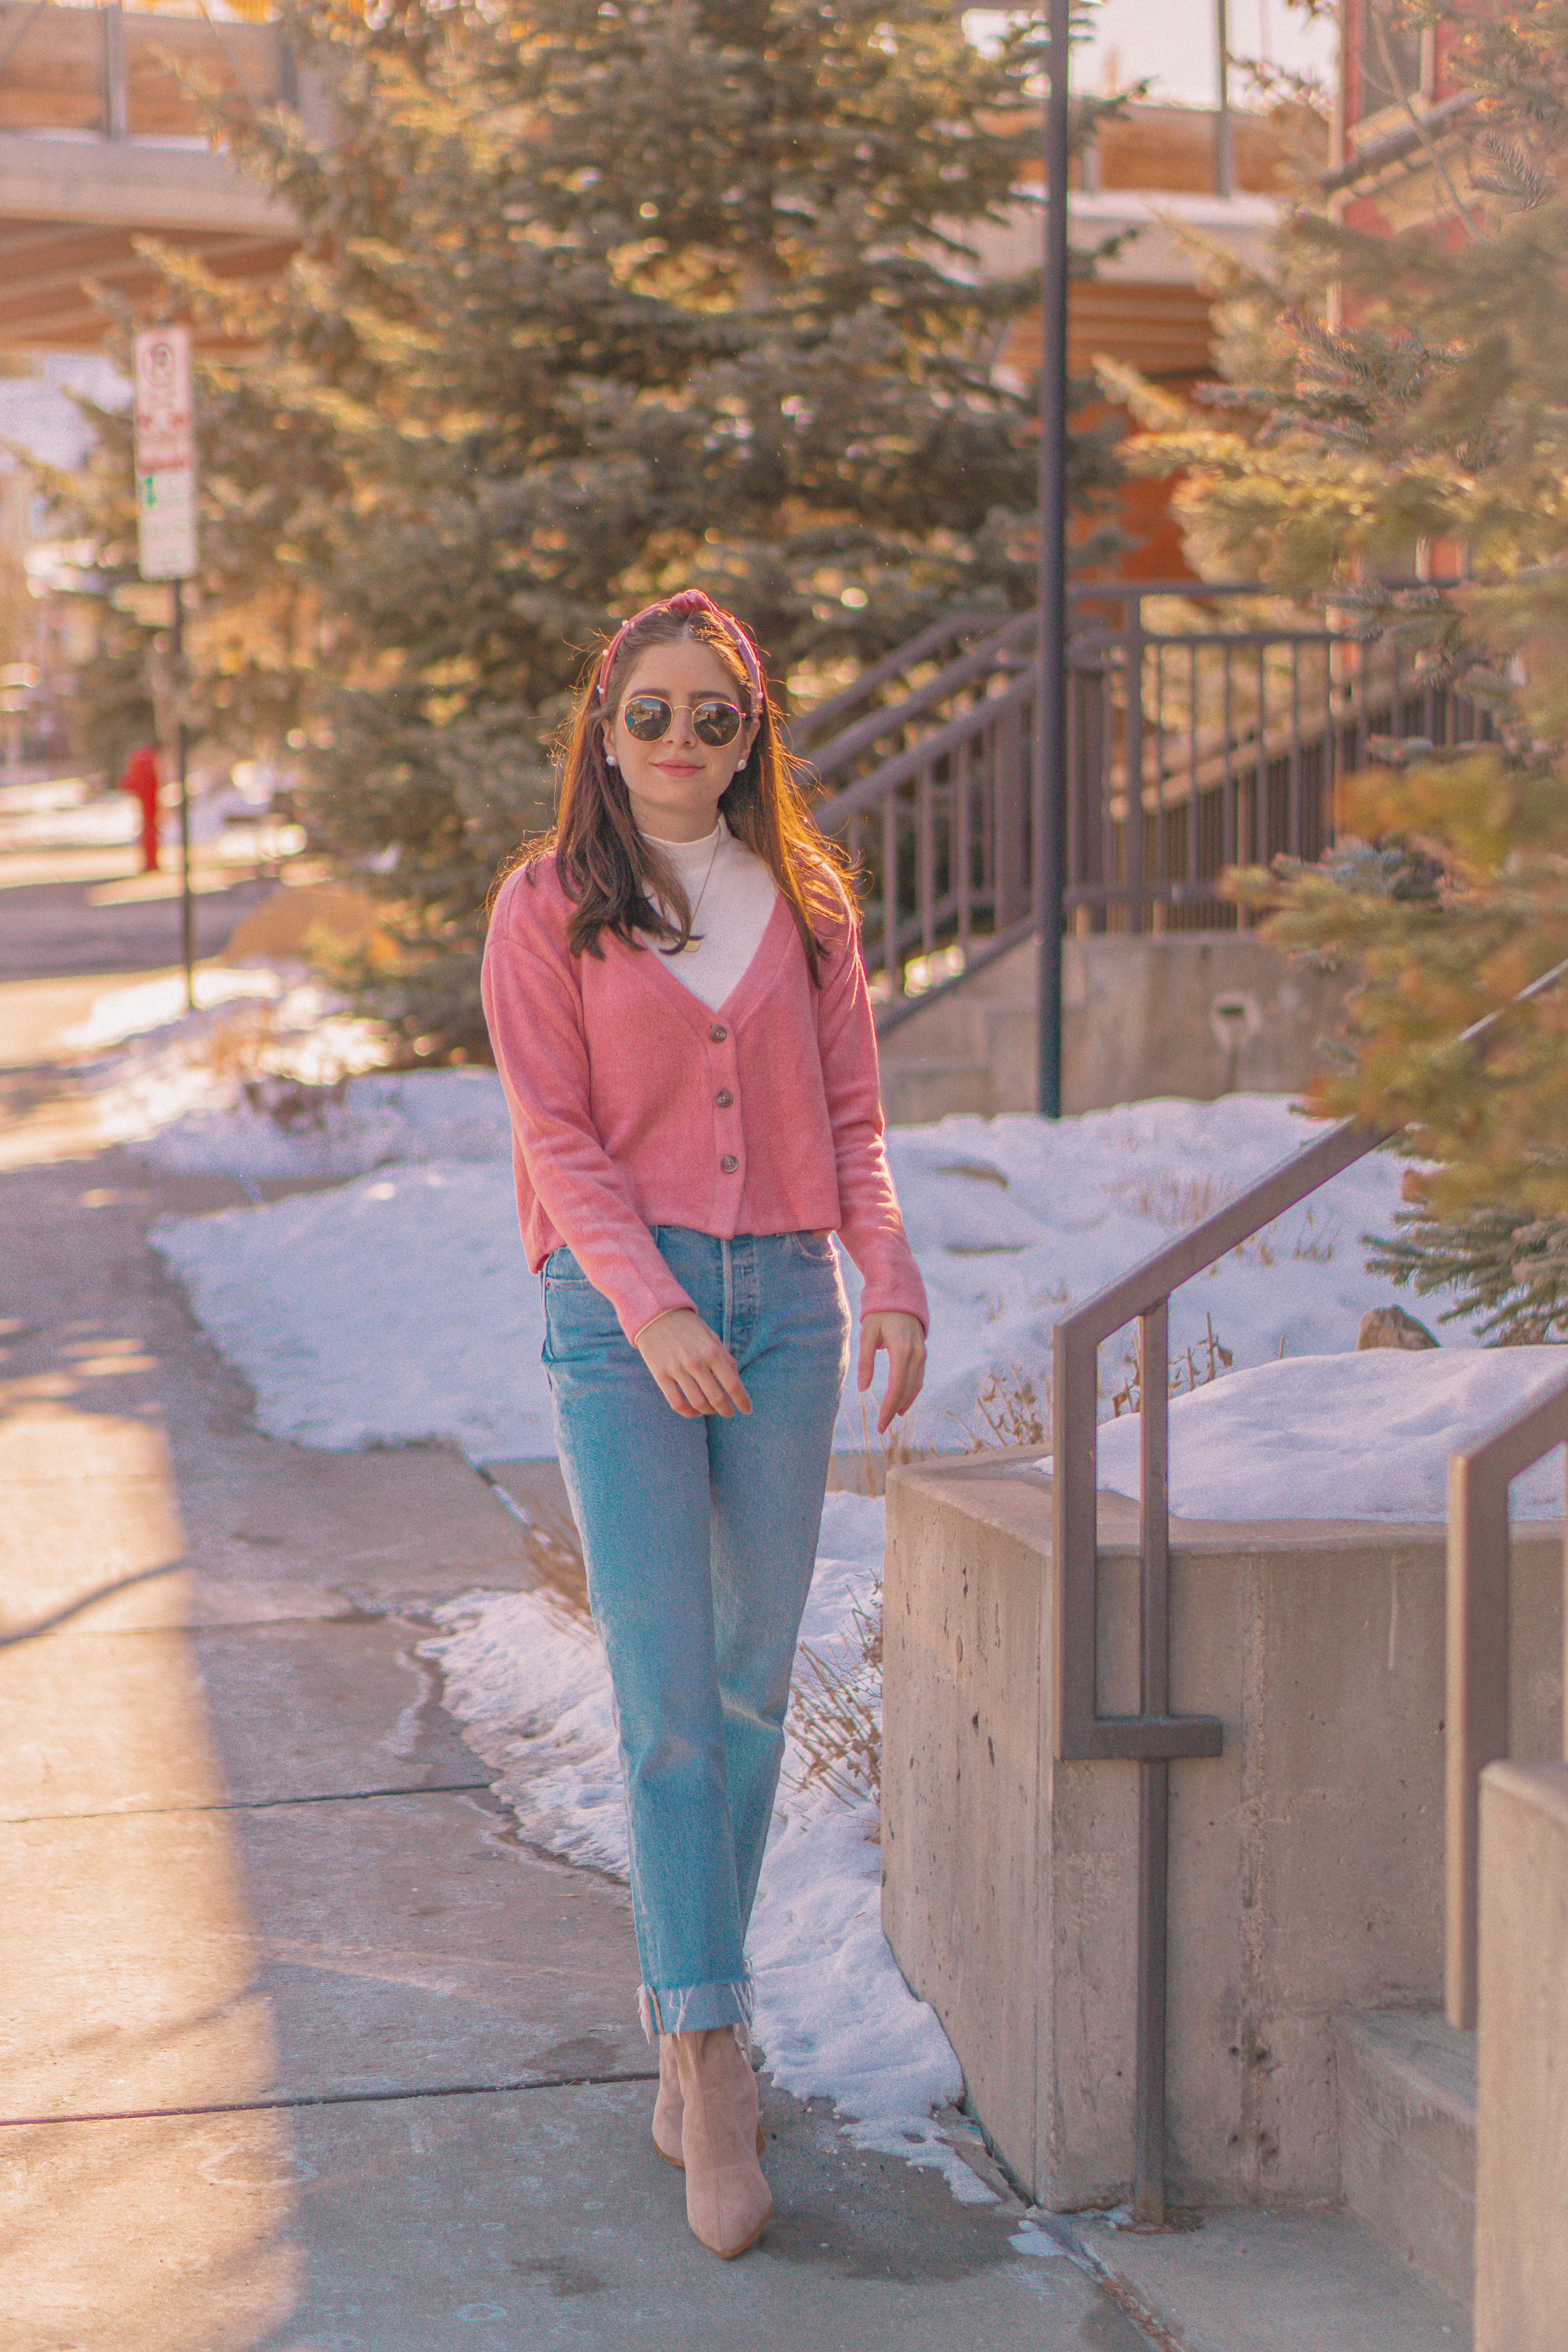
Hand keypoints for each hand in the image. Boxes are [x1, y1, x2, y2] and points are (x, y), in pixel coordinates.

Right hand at [635, 1308, 751, 1418]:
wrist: (656, 1315)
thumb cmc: (688, 1327)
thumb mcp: (711, 1337)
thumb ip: (725, 1358)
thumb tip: (737, 1381)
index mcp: (712, 1351)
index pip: (732, 1384)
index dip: (742, 1400)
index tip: (747, 1409)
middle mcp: (695, 1362)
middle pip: (716, 1398)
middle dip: (726, 1410)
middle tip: (729, 1412)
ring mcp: (676, 1370)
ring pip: (698, 1403)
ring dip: (709, 1411)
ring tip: (712, 1410)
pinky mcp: (660, 1375)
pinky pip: (677, 1403)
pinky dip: (689, 1413)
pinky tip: (695, 1411)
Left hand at [858, 1310, 925, 1437]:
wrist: (900, 1295)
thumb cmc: (879, 1313)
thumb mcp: (867, 1334)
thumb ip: (865, 1362)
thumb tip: (863, 1389)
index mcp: (901, 1350)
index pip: (896, 1386)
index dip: (888, 1407)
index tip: (880, 1423)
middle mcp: (916, 1354)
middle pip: (907, 1390)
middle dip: (894, 1410)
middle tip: (882, 1428)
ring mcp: (922, 1354)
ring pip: (915, 1386)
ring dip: (904, 1403)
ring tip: (891, 1418)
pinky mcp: (922, 1354)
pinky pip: (918, 1378)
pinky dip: (911, 1392)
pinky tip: (902, 1402)